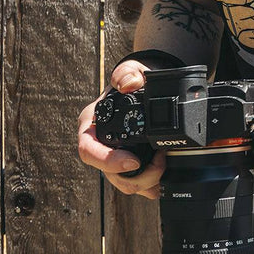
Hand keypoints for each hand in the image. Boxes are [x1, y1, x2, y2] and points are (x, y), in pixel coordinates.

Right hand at [77, 60, 164, 199]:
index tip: (133, 162)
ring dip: (147, 181)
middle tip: (161, 160)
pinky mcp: (130, 165)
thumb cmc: (133, 79)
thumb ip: (127, 73)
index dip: (108, 161)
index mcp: (91, 125)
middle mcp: (100, 145)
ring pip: (125, 183)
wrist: (147, 86)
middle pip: (109, 174)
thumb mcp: (130, 70)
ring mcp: (115, 157)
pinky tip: (165, 174)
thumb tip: (128, 85)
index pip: (88, 151)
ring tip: (165, 162)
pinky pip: (138, 183)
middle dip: (136, 176)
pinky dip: (152, 183)